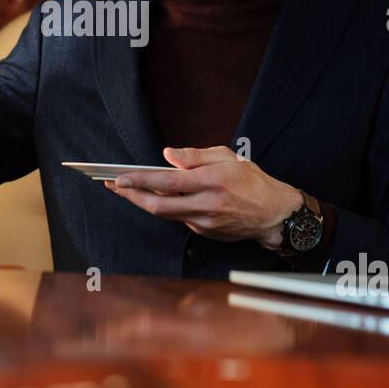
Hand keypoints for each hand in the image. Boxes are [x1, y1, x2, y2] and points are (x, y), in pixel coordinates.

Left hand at [103, 146, 303, 244]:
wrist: (274, 214)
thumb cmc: (252, 181)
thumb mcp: (227, 157)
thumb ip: (195, 156)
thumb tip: (168, 156)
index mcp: (211, 181)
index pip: (167, 182)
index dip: (140, 181)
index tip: (120, 177)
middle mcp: (206, 204)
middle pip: (158, 205)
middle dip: (131, 196)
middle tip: (113, 186)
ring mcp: (204, 222)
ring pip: (165, 214)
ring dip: (143, 202)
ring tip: (127, 190)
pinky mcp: (204, 232)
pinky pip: (179, 219)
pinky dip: (166, 208)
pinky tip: (157, 198)